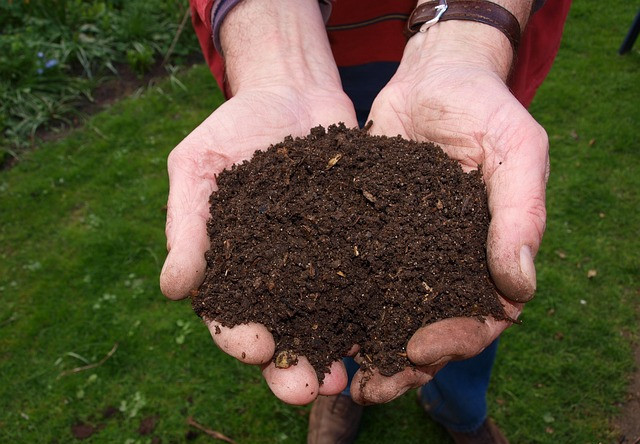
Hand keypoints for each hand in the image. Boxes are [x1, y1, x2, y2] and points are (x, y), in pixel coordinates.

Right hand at [160, 0, 357, 404]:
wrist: (291, 91)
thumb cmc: (234, 127)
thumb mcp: (198, 166)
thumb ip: (187, 225)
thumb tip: (173, 289)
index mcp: (232, 266)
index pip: (230, 316)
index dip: (239, 339)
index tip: (256, 349)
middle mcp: (277, 275)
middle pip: (282, 333)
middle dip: (292, 367)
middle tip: (309, 389)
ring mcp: (320, 262)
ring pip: (327, 321)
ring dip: (336, 353)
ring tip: (349, 376)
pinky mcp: (358, 244)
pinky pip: (367, 282)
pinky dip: (375, 309)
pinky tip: (389, 329)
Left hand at [350, 21, 547, 404]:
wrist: (432, 77)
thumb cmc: (484, 107)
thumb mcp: (515, 149)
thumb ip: (521, 213)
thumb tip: (519, 288)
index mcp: (487, 255)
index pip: (480, 318)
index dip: (454, 341)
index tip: (419, 350)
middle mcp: (444, 262)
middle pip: (427, 329)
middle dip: (400, 364)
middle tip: (368, 387)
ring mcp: (404, 251)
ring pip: (385, 312)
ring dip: (363, 346)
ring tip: (333, 372)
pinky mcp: (366, 234)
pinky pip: (351, 275)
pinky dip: (333, 302)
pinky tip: (309, 321)